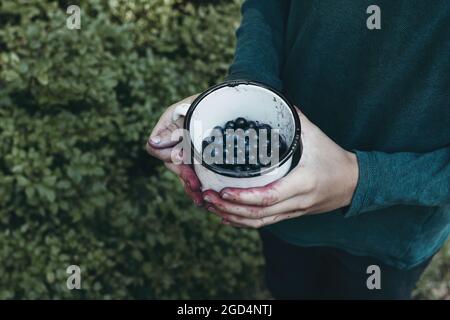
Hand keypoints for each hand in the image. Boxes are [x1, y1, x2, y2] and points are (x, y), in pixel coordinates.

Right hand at [146, 94, 203, 205]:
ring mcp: (185, 148)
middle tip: (197, 187)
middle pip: (170, 163)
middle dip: (184, 175)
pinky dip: (198, 185)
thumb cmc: (212, 102)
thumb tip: (152, 143)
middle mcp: (173, 139)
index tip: (183, 157)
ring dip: (190, 185)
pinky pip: (193, 174)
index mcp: (167, 125)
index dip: (168, 154)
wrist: (233, 103)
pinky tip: (204, 197)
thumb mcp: (193, 112)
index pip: (155, 148)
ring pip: (182, 172)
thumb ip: (174, 129)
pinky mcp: (198, 157)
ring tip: (201, 199)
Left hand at [202, 108, 358, 227]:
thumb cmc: (334, 158)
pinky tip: (226, 217)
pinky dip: (244, 222)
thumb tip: (274, 97)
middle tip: (206, 197)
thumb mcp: (316, 135)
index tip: (222, 191)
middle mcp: (296, 202)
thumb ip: (294, 118)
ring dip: (233, 217)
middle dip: (229, 209)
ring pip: (259, 222)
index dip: (243, 198)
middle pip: (258, 214)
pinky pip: (265, 223)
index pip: (269, 196)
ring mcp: (293, 212)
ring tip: (210, 207)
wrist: (354, 183)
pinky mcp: (291, 215)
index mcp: (302, 183)